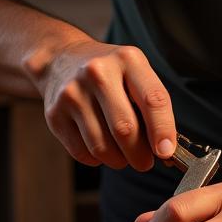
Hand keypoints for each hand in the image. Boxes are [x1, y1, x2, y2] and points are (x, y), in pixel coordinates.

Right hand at [24, 38, 175, 169]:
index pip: (152, 100)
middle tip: (145, 162)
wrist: (62, 59)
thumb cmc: (110, 72)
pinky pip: (82, 152)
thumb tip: (165, 149)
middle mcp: (98, 73)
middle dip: (140, 155)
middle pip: (125, 129)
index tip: (167, 152)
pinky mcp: (55, 114)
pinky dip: (97, 159)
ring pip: (102, 147)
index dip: (163, 130)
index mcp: (128, 60)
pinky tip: (102, 147)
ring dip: (119, 160)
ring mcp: (73, 93)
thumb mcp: (135, 72)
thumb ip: (152, 105)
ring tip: (124, 155)